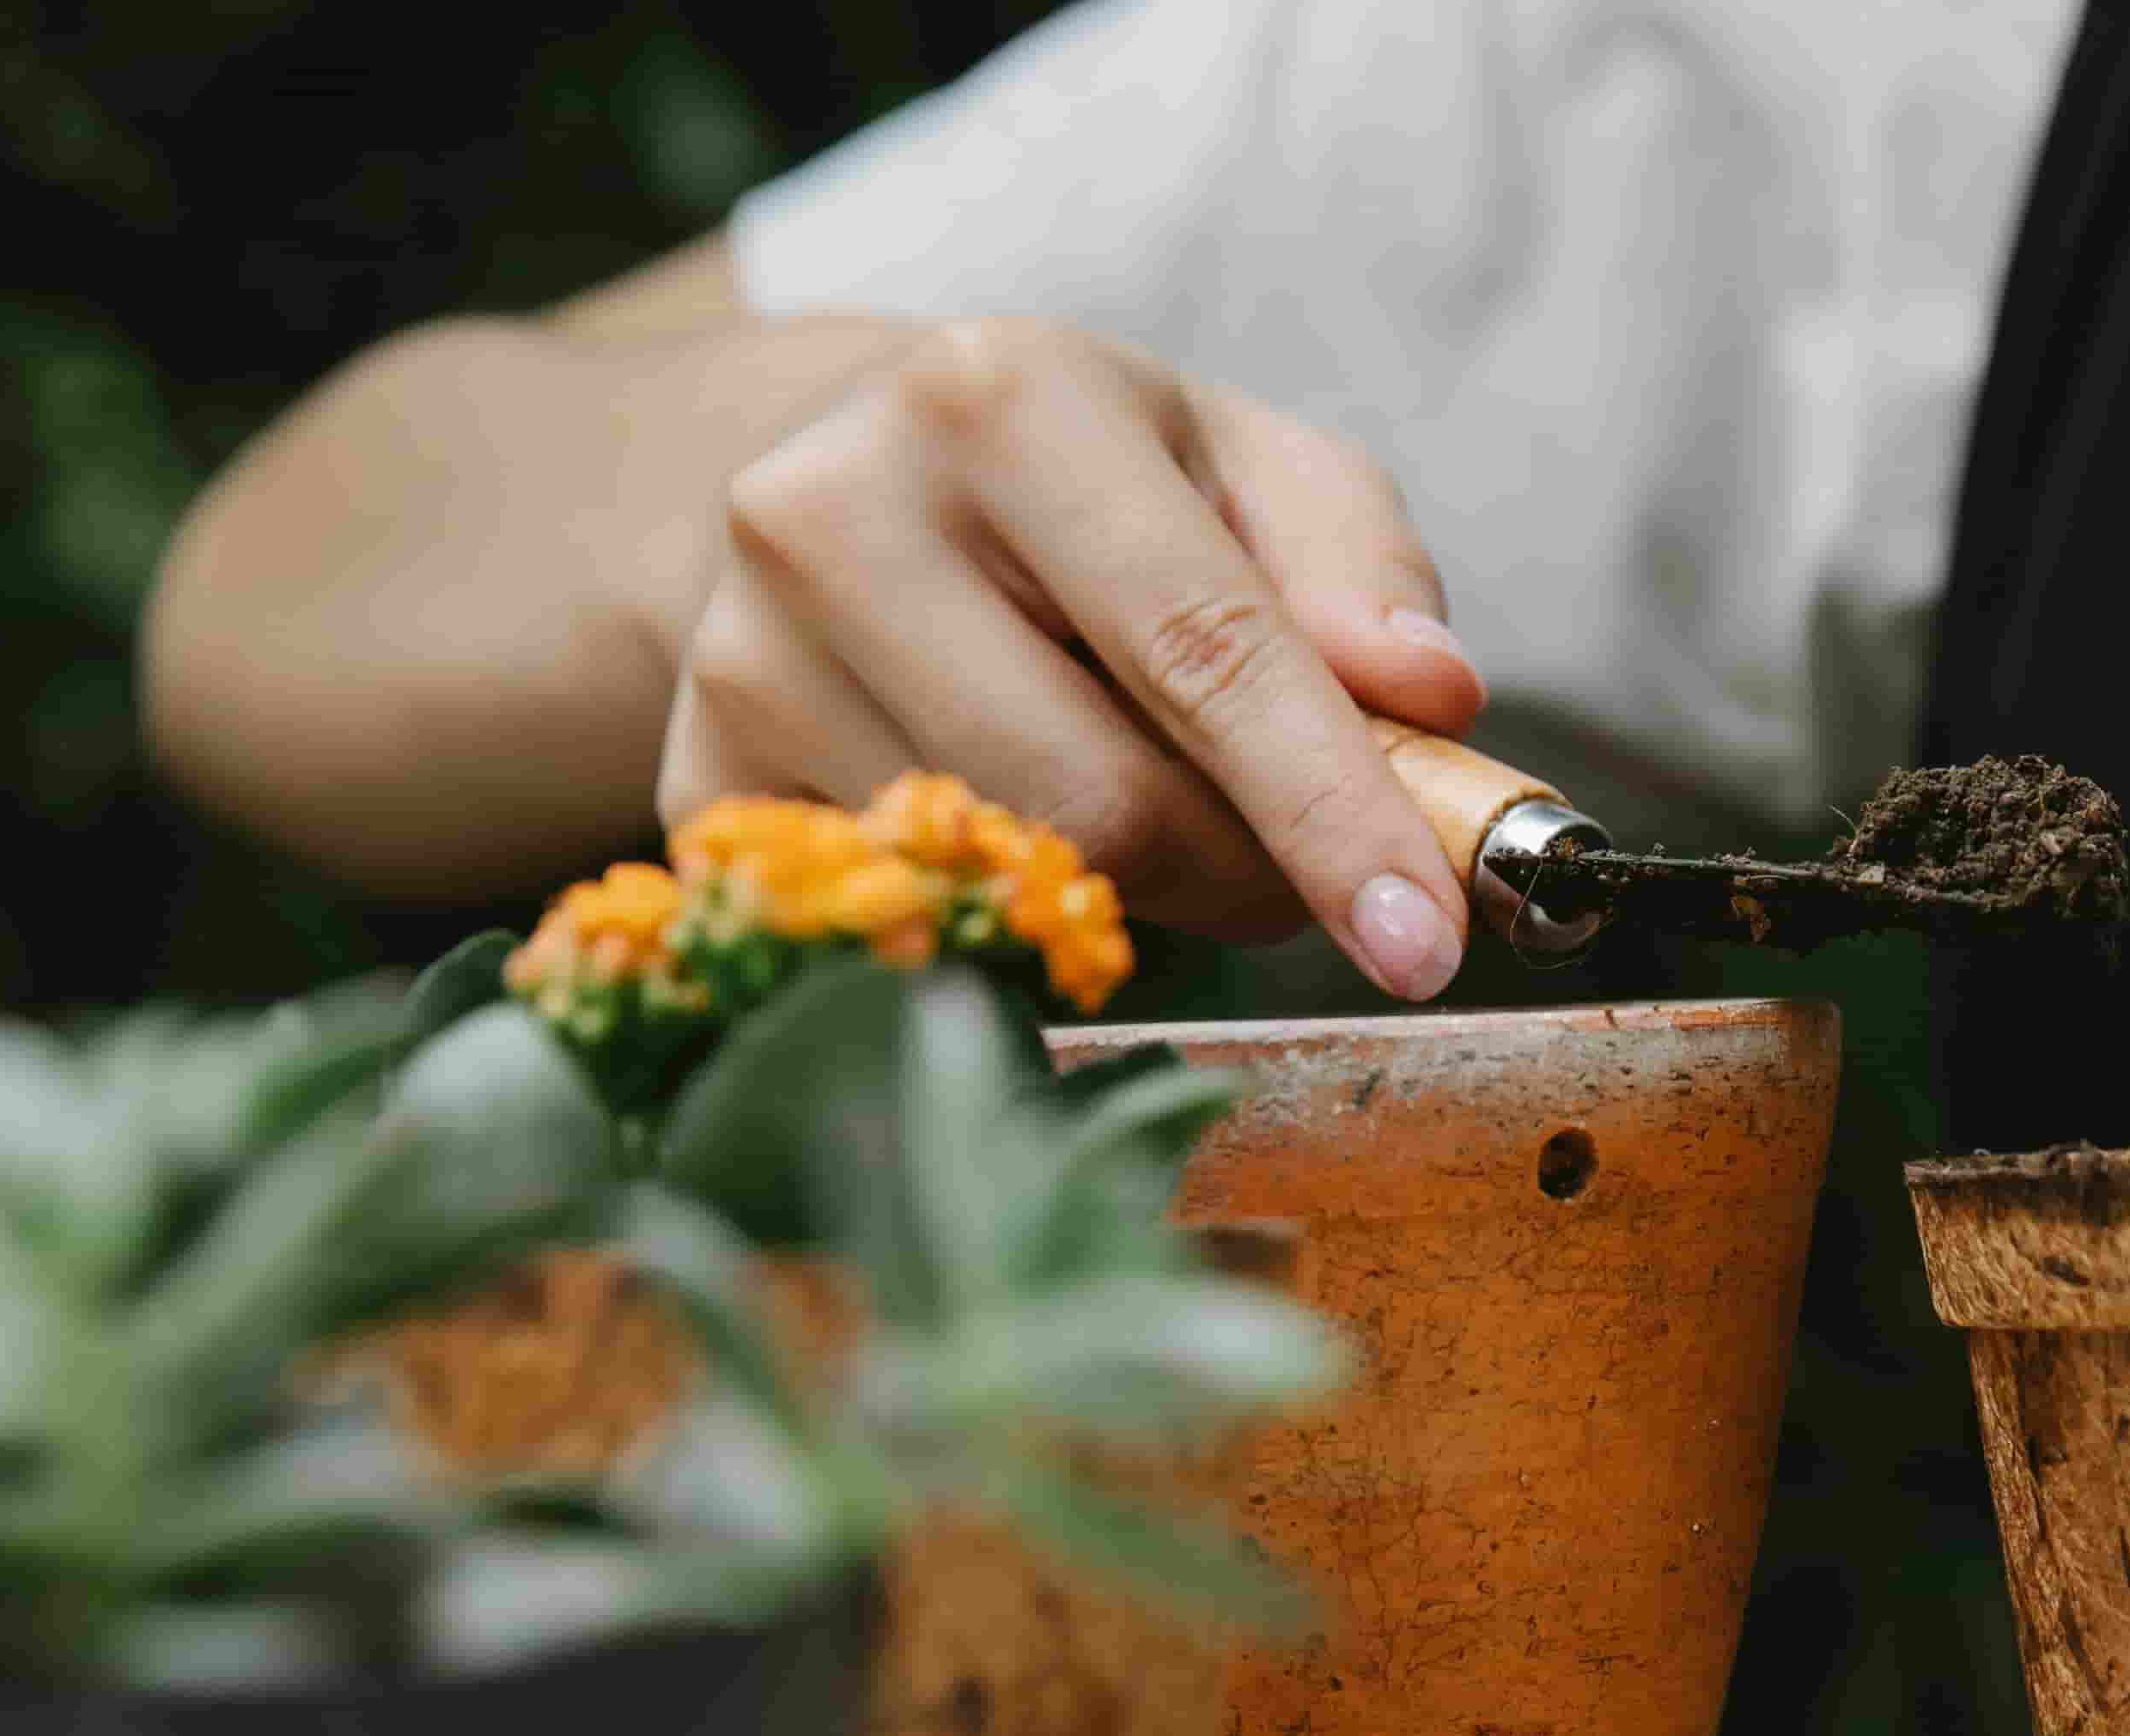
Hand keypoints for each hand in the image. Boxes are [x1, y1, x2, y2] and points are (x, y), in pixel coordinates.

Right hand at [659, 317, 1489, 996]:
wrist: (841, 482)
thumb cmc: (1092, 488)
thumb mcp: (1244, 468)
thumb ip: (1358, 569)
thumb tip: (1428, 698)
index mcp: (1000, 399)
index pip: (1203, 648)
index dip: (1330, 811)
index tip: (1426, 941)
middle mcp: (832, 511)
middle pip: (1107, 804)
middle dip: (1245, 868)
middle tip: (1292, 855)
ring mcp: (740, 658)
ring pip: (1020, 882)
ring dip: (1146, 897)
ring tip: (1147, 797)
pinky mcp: (701, 785)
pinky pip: (922, 929)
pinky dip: (1021, 918)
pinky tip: (1028, 826)